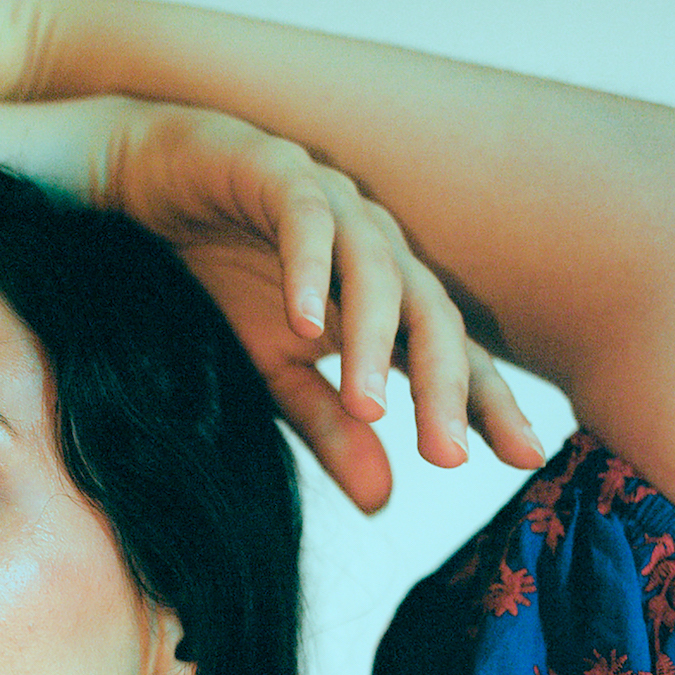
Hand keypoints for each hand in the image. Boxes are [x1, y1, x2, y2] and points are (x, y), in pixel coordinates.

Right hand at [103, 105, 542, 508]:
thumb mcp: (274, 371)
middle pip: (430, 317)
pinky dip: (308, 269)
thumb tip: (382, 501)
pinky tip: (304, 321)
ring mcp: (334, 208)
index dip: (489, 403)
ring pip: (376, 271)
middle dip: (445, 387)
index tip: (527, 457)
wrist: (147, 191)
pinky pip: (306, 222)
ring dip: (374, 340)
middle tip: (448, 456)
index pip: (447, 356)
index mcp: (384, 300)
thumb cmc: (221, 276)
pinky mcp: (278, 172)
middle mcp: (375, 251)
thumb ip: (329, 425)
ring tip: (369, 408)